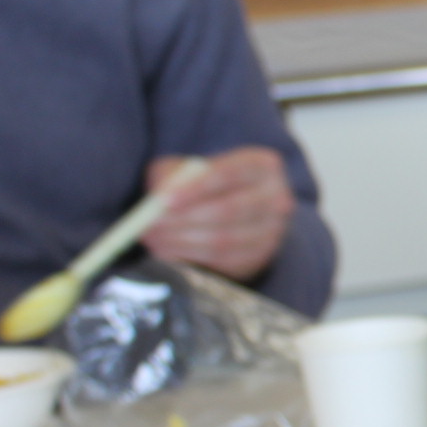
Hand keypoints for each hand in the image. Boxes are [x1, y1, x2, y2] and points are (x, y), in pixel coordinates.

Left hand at [140, 147, 295, 281]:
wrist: (231, 208)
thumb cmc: (203, 183)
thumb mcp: (185, 168)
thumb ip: (172, 176)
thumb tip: (159, 198)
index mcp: (262, 165)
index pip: (229, 174)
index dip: (195, 188)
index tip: (162, 201)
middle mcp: (277, 197)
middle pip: (228, 210)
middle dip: (183, 220)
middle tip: (149, 225)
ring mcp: (273, 230)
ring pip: (224, 239)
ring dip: (182, 242)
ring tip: (152, 239)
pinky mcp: (262, 256)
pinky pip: (224, 261)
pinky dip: (191, 258)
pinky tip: (167, 251)